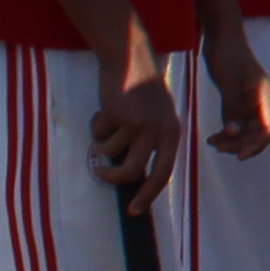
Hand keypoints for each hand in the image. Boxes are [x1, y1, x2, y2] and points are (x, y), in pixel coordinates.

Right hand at [90, 55, 183, 203]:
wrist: (132, 59)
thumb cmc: (143, 92)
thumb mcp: (159, 117)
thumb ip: (153, 143)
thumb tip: (137, 175)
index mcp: (172, 134)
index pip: (164, 174)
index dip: (148, 195)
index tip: (135, 211)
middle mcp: (158, 131)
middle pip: (132, 171)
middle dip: (113, 178)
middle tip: (101, 174)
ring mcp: (138, 123)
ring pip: (110, 152)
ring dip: (102, 141)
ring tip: (108, 123)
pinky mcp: (118, 115)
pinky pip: (98, 134)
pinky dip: (96, 125)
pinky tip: (105, 109)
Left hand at [205, 38, 269, 162]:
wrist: (221, 37)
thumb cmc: (227, 54)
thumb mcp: (228, 81)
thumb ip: (233, 108)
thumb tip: (235, 133)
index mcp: (266, 95)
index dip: (258, 145)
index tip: (241, 155)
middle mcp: (262, 101)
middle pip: (258, 133)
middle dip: (240, 144)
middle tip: (218, 147)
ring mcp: (251, 102)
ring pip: (247, 131)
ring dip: (232, 141)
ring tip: (213, 142)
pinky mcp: (239, 102)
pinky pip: (237, 124)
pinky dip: (227, 133)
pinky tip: (213, 137)